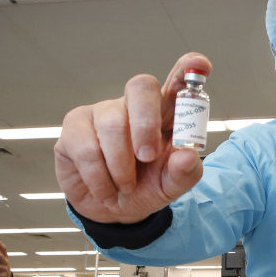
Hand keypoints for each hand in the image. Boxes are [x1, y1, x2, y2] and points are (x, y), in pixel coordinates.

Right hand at [54, 53, 212, 223]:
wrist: (111, 212)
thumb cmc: (144, 188)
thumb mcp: (169, 187)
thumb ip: (184, 173)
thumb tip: (188, 156)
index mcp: (165, 115)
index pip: (178, 83)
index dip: (188, 70)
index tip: (201, 64)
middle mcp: (134, 106)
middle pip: (141, 86)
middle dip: (146, 123)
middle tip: (148, 157)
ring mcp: (102, 112)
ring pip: (113, 124)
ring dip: (121, 166)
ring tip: (126, 187)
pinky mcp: (74, 126)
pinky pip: (87, 148)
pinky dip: (99, 178)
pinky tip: (105, 189)